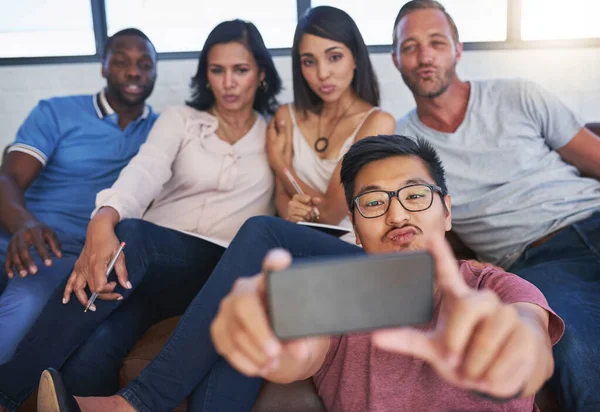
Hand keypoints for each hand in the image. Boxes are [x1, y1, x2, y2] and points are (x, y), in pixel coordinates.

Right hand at [5, 219, 61, 278]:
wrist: (23, 223)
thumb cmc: (40, 231)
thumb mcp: (50, 233)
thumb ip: (55, 244)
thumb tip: (60, 256)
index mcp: (34, 231)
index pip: (39, 243)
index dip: (44, 254)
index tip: (49, 265)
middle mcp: (22, 236)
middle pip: (23, 249)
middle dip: (28, 261)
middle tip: (34, 272)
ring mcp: (14, 242)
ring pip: (14, 254)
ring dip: (18, 265)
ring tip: (24, 275)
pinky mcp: (9, 248)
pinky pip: (7, 258)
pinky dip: (8, 267)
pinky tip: (11, 276)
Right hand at [63, 221, 129, 308]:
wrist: (97, 230)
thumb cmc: (110, 241)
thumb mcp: (119, 255)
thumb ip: (122, 272)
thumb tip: (127, 286)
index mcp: (96, 265)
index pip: (100, 286)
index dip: (108, 290)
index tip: (116, 285)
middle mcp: (86, 268)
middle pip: (92, 289)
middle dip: (104, 295)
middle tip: (115, 295)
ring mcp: (80, 268)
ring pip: (77, 288)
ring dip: (83, 299)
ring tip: (90, 307)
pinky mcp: (77, 266)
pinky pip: (70, 281)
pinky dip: (67, 291)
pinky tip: (65, 300)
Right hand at [211, 249, 326, 377]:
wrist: (281, 352)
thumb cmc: (295, 335)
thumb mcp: (305, 335)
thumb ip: (303, 338)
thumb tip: (299, 348)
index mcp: (273, 281)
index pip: (273, 263)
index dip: (275, 261)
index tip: (282, 262)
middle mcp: (247, 287)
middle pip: (245, 302)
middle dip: (259, 332)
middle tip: (275, 353)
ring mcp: (229, 306)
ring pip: (235, 329)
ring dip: (255, 353)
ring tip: (273, 365)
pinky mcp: (219, 326)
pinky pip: (225, 345)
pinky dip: (243, 361)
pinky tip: (258, 368)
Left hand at [266, 117, 291, 170]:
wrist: (275, 157)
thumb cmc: (279, 146)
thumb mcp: (282, 136)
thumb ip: (282, 128)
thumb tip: (282, 120)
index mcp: (271, 131)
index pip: (272, 122)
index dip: (274, 118)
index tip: (276, 115)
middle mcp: (268, 135)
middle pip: (269, 126)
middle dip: (272, 122)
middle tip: (275, 119)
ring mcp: (268, 140)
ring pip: (269, 131)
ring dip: (271, 127)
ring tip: (275, 125)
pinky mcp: (269, 144)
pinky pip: (269, 135)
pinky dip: (272, 133)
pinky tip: (274, 135)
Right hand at [287, 194, 320, 222]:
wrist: (295, 221)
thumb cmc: (303, 211)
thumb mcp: (310, 204)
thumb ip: (314, 201)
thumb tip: (318, 200)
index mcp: (296, 197)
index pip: (308, 199)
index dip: (312, 204)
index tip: (310, 206)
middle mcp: (292, 203)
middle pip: (309, 208)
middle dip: (311, 214)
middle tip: (309, 215)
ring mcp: (290, 211)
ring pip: (305, 214)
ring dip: (308, 218)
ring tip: (306, 218)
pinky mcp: (290, 218)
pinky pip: (302, 219)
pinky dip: (304, 221)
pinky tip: (302, 221)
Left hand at [371, 235, 545, 398]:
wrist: (494, 375)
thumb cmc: (459, 353)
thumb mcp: (431, 348)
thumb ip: (406, 340)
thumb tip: (375, 336)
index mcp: (457, 299)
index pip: (447, 272)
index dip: (441, 255)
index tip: (432, 236)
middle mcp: (483, 301)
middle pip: (470, 306)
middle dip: (459, 336)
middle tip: (453, 358)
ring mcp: (507, 314)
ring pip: (491, 334)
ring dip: (476, 362)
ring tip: (472, 371)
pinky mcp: (526, 333)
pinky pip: (510, 354)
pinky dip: (494, 374)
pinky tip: (490, 376)